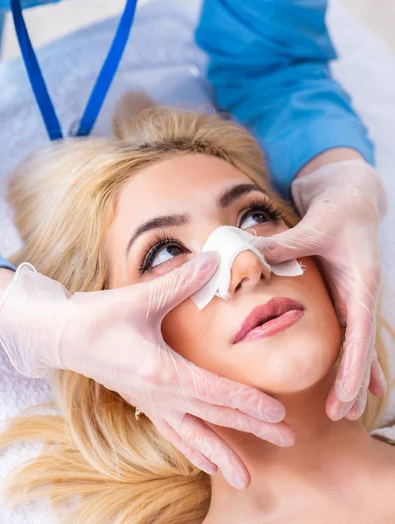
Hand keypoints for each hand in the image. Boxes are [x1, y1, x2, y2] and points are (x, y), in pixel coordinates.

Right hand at [0, 253, 293, 488]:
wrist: (63, 337)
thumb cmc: (99, 318)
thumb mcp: (140, 298)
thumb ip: (181, 282)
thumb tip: (214, 259)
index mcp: (162, 371)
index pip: (215, 391)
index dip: (249, 402)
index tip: (278, 414)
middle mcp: (160, 395)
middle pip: (214, 417)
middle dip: (252, 429)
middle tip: (288, 440)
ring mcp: (152, 403)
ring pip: (194, 437)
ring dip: (222, 455)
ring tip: (246, 479)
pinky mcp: (145, 403)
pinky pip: (175, 434)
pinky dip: (194, 449)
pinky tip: (207, 463)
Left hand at [258, 161, 387, 420]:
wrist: (354, 197)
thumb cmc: (337, 209)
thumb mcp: (314, 225)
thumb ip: (284, 244)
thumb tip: (248, 255)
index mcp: (362, 280)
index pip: (360, 329)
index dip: (355, 363)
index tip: (347, 393)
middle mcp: (364, 293)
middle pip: (362, 346)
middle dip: (353, 382)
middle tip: (342, 415)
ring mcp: (357, 297)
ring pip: (358, 344)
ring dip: (352, 377)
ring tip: (345, 411)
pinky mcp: (347, 296)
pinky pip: (350, 333)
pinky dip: (353, 358)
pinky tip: (356, 383)